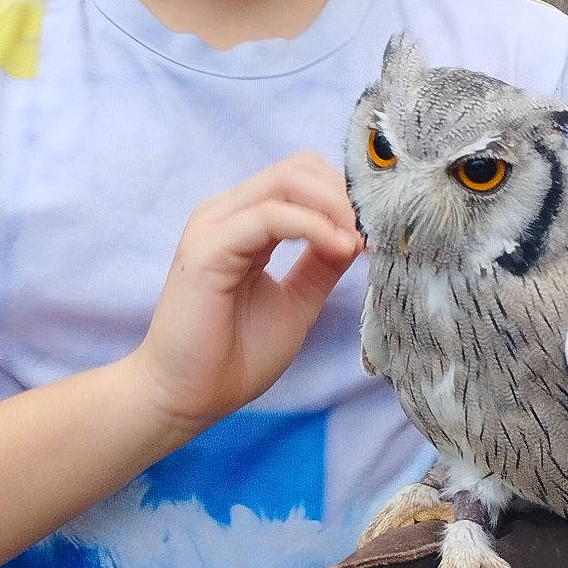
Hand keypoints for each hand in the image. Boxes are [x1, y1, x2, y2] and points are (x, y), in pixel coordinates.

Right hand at [133, 153, 360, 435]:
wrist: (185, 398)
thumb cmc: (233, 357)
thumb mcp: (296, 302)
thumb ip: (321, 265)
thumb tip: (359, 234)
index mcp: (243, 223)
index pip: (300, 178)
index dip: (345, 195)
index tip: (382, 230)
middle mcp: (226, 214)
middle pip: (297, 169)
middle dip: (345, 193)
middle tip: (379, 230)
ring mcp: (213, 226)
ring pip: (285, 181)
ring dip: (335, 206)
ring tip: (363, 240)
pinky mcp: (207, 248)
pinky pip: (269, 217)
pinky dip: (313, 226)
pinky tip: (341, 248)